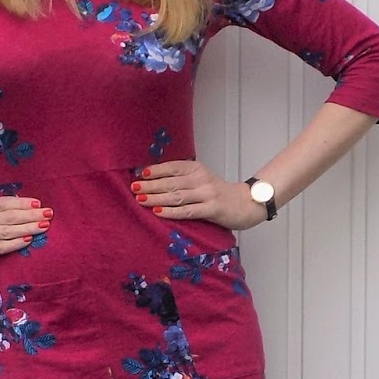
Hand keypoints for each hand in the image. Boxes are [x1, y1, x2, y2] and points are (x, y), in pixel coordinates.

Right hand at [0, 197, 51, 276]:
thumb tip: (17, 216)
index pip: (3, 203)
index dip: (21, 202)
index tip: (38, 202)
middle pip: (8, 215)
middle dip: (31, 213)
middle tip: (49, 213)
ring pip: (5, 229)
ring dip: (27, 227)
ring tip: (44, 225)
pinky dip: (13, 243)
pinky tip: (27, 241)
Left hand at [130, 159, 266, 230]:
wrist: (245, 203)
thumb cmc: (217, 193)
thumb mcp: (201, 179)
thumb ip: (183, 178)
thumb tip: (154, 180)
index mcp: (197, 168)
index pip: (173, 167)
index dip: (156, 170)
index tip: (140, 173)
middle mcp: (201, 179)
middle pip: (171, 182)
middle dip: (150, 185)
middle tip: (134, 187)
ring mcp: (207, 194)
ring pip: (176, 196)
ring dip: (156, 198)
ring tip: (140, 199)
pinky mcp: (211, 209)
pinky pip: (187, 211)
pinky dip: (171, 211)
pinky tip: (158, 211)